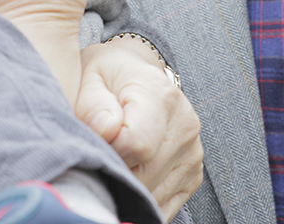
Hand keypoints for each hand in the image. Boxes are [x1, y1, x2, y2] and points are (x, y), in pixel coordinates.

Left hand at [77, 37, 202, 220]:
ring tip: (110, 166)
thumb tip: (104, 131)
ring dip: (126, 191)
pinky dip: (141, 202)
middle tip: (95, 159)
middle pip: (145, 177)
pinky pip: (165, 206)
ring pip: (154, 197)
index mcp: (161, 96)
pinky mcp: (193, 174)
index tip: (93, 143)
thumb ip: (93, 104)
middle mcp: (185, 125)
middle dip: (113, 176)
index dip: (108, 152)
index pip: (137, 145)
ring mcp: (192, 153)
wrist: (136, 76)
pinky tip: (127, 182)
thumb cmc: (108, 77)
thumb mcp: (91, 76)